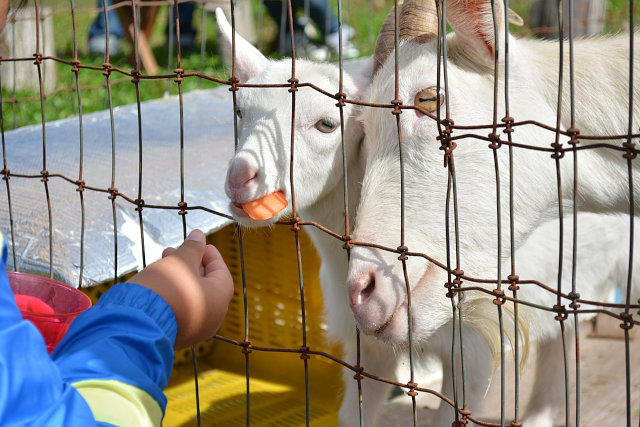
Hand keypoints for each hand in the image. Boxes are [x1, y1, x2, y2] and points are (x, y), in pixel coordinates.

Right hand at [130, 229, 233, 348]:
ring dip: (179, 278)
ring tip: (161, 263)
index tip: (200, 243)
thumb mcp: (180, 261)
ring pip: (192, 298)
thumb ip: (193, 248)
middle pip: (206, 285)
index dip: (210, 255)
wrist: (136, 326)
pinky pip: (181, 311)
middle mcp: (213, 318)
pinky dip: (174, 295)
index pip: (221, 272)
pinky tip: (159, 284)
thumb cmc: (164, 289)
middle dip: (190, 264)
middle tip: (174, 250)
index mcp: (220, 299)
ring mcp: (196, 331)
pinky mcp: (178, 337)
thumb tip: (199, 235)